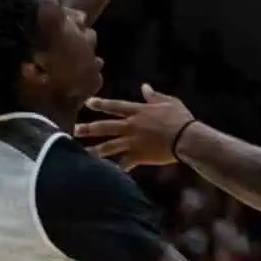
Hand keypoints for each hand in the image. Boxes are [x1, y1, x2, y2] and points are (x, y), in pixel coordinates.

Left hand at [78, 87, 194, 169]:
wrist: (186, 138)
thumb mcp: (169, 101)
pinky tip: (108, 174)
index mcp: (138, 112)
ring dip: (94, 150)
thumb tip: (144, 86)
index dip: (100, 104)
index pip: (115, 106)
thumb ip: (154, 95)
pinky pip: (124, 163)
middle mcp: (131, 126)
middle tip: (74, 130)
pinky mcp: (139, 156)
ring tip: (82, 153)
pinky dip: (117, 169)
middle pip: (105, 127)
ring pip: (109, 146)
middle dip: (88, 128)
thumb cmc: (181, 118)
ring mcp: (133, 142)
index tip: (88, 102)